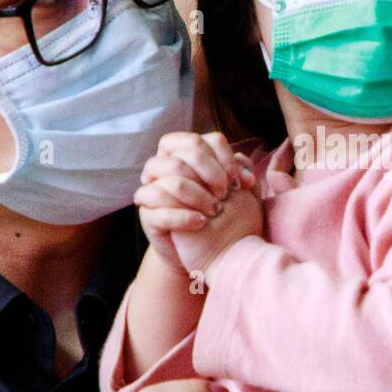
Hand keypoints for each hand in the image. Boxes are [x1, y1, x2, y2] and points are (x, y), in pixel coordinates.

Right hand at [135, 131, 258, 270]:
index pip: (196, 140)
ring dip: (198, 195)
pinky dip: (183, 216)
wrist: (204, 250)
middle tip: (226, 194)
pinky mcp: (148, 215)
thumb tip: (243, 168)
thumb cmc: (220, 214)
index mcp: (182, 155)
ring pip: (171, 180)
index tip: (238, 179)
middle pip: (183, 155)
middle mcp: (163, 168)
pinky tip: (202, 222)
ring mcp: (152, 190)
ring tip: (216, 210)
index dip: (221, 156)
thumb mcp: (234, 192)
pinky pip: (160, 209)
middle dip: (211, 173)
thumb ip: (240, 172)